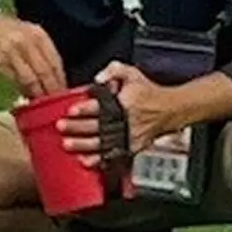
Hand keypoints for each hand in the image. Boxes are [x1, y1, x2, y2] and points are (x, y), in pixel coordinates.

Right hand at [0, 14, 65, 97]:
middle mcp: (26, 42)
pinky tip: (27, 95)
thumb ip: (43, 52)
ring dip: (37, 93)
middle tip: (55, 101)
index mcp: (38, 34)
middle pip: (44, 71)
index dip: (60, 79)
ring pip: (29, 78)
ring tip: (42, 102)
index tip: (64, 92)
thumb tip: (55, 78)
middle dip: (51, 89)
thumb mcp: (31, 34)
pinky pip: (14, 80)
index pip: (54, 61)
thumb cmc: (13, 31)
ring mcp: (11, 52)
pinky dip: (22, 90)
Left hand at [57, 62, 179, 162]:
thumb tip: (98, 78)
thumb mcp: (132, 73)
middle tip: (62, 127)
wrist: (170, 110)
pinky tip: (86, 161)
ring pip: (102, 143)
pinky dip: (99, 160)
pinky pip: (112, 156)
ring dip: (83, 144)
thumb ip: (114, 70)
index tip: (71, 111)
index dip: (85, 109)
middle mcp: (125, 121)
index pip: (102, 106)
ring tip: (67, 144)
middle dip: (78, 127)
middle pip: (98, 125)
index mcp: (124, 103)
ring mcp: (128, 137)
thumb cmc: (148, 92)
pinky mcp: (131, 148)